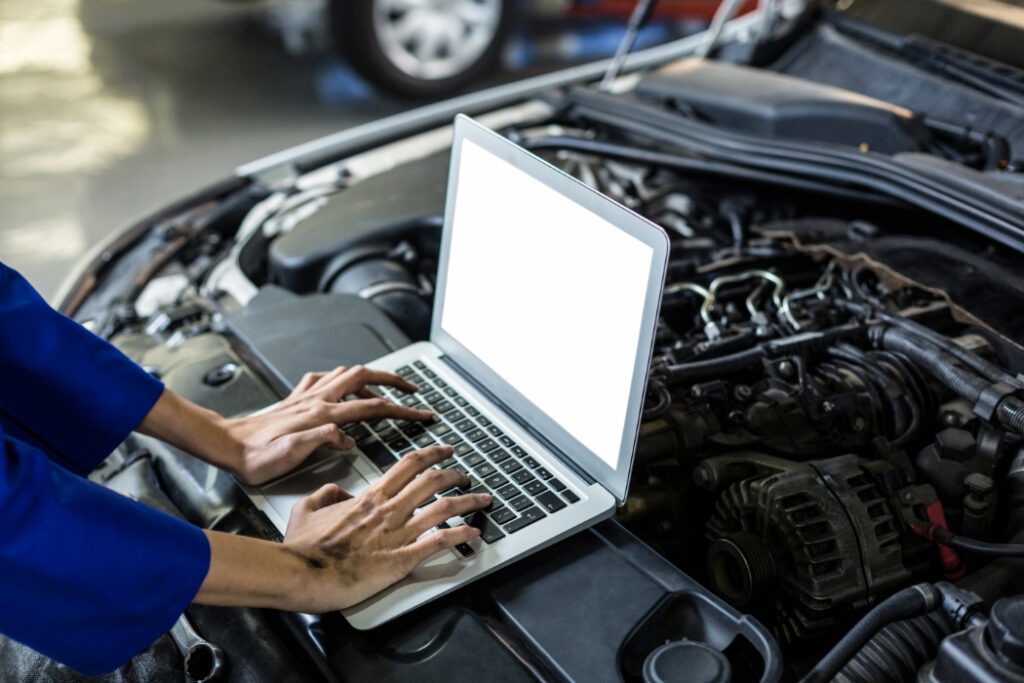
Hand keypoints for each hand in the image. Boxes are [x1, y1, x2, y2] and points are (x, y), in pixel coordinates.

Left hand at [223, 365, 432, 484]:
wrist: (227, 446)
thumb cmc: (256, 456)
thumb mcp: (291, 455)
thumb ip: (323, 441)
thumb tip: (349, 438)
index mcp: (322, 415)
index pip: (372, 407)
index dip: (402, 410)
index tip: (422, 414)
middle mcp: (316, 400)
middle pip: (364, 377)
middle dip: (393, 380)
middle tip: (412, 389)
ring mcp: (306, 396)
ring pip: (346, 373)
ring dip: (370, 376)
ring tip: (385, 387)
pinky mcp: (295, 399)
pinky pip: (323, 379)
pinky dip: (339, 379)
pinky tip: (340, 386)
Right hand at [282, 445, 489, 609]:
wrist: (303, 573)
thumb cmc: (303, 547)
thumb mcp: (306, 508)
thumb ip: (325, 494)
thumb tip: (336, 490)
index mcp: (370, 497)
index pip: (409, 465)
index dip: (432, 454)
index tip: (445, 450)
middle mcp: (389, 510)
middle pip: (432, 481)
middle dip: (455, 474)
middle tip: (466, 475)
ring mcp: (398, 534)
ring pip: (443, 508)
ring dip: (468, 501)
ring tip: (482, 499)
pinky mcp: (402, 559)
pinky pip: (439, 542)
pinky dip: (461, 535)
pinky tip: (473, 533)